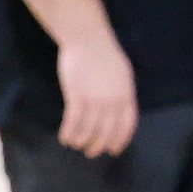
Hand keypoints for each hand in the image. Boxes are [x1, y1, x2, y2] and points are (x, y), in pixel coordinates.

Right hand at [55, 32, 138, 156]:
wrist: (88, 39)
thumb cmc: (105, 54)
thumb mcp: (123, 75)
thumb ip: (122, 94)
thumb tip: (120, 112)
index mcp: (127, 94)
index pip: (127, 125)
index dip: (120, 140)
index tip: (114, 150)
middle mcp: (113, 100)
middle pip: (107, 132)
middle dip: (98, 146)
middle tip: (91, 152)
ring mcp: (95, 99)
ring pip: (89, 131)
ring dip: (81, 141)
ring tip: (75, 144)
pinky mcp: (77, 96)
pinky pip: (73, 123)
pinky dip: (69, 133)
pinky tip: (65, 138)